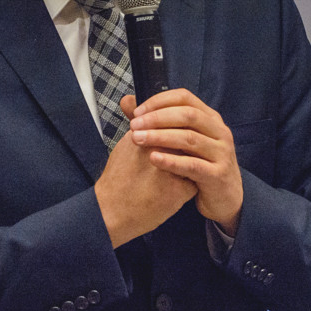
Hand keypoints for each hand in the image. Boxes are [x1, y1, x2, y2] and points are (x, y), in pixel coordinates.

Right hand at [95, 95, 197, 246]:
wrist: (114, 211)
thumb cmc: (118, 177)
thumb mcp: (125, 143)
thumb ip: (136, 121)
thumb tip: (132, 99)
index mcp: (155, 136)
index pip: (179, 124)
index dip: (176, 130)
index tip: (166, 141)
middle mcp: (169, 150)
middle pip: (190, 141)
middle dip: (185, 147)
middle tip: (172, 157)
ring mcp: (178, 170)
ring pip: (195, 160)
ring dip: (188, 163)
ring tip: (170, 174)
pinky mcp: (184, 190)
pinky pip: (194, 182)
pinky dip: (187, 184)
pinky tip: (173, 190)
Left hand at [128, 88, 243, 234]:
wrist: (224, 197)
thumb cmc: (198, 164)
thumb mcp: (181, 140)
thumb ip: (155, 121)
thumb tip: (127, 101)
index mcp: (210, 118)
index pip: (184, 97)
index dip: (159, 101)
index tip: (137, 112)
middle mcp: (219, 131)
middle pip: (188, 115)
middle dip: (157, 118)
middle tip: (134, 125)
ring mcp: (221, 153)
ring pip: (190, 139)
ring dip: (161, 137)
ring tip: (138, 140)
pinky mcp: (218, 175)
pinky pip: (193, 165)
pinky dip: (172, 161)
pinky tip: (153, 159)